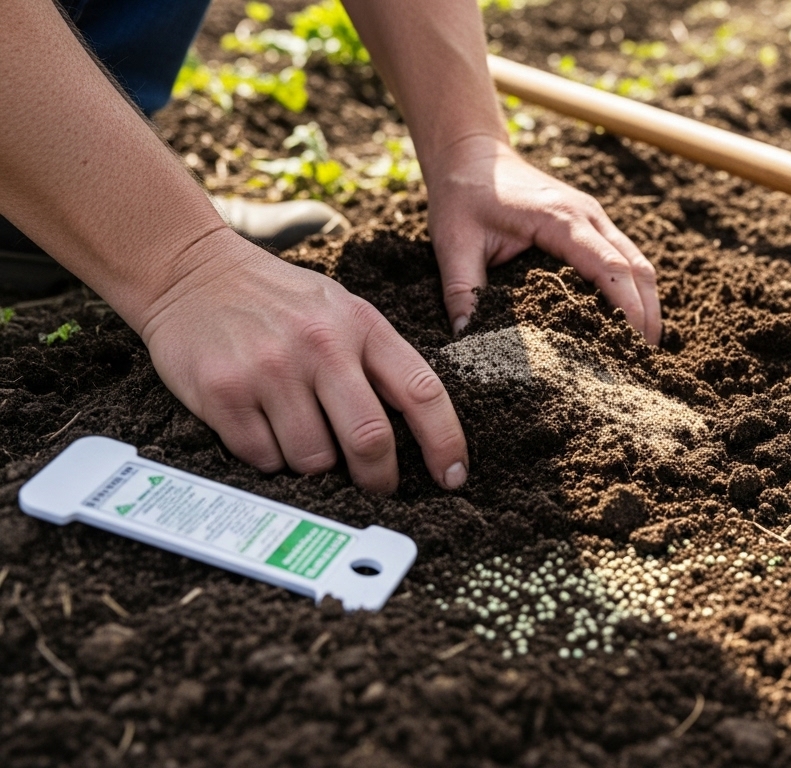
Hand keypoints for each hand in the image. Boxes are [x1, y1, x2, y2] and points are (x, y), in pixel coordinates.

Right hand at [136, 231, 467, 492]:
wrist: (190, 270)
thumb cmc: (277, 299)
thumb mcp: (341, 310)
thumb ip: (376, 360)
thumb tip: (415, 433)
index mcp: (361, 325)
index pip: (422, 392)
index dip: (445, 442)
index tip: (452, 475)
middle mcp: (320, 346)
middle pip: (369, 439)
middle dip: (379, 478)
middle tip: (376, 488)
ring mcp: (270, 370)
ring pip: (313, 458)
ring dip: (314, 466)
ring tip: (302, 438)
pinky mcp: (223, 392)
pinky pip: (263, 458)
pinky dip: (270, 459)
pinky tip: (263, 429)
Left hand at [424, 134, 660, 342]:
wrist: (471, 153)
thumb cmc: (463, 193)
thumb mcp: (453, 243)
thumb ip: (461, 291)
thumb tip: (466, 339)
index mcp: (560, 219)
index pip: (610, 267)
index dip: (628, 307)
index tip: (634, 345)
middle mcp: (588, 215)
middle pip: (638, 268)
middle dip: (648, 315)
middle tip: (644, 361)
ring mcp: (594, 217)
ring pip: (639, 262)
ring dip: (647, 303)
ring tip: (642, 347)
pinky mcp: (592, 223)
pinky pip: (626, 256)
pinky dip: (634, 288)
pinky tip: (627, 319)